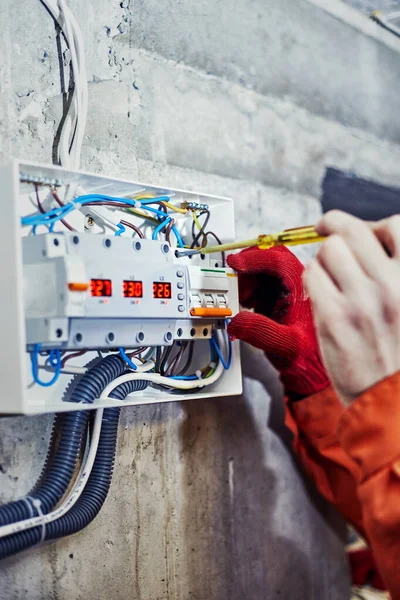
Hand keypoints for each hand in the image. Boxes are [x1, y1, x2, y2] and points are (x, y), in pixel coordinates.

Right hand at [227, 246, 329, 396]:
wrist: (315, 375)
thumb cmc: (309, 360)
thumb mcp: (285, 346)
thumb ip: (260, 332)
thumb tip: (235, 320)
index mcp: (304, 290)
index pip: (279, 260)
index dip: (255, 258)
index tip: (235, 263)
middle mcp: (297, 287)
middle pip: (271, 260)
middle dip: (250, 266)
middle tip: (234, 277)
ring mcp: (288, 293)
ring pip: (265, 272)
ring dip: (248, 278)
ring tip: (241, 296)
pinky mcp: (280, 302)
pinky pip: (262, 286)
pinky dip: (250, 289)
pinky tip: (246, 303)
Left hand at [303, 210, 399, 405]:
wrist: (392, 403)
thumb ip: (398, 274)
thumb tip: (373, 241)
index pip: (396, 226)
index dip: (374, 225)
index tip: (361, 229)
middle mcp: (392, 285)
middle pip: (352, 230)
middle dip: (334, 225)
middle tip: (325, 227)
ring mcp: (361, 301)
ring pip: (328, 250)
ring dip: (324, 258)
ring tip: (330, 275)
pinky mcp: (334, 319)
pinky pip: (312, 276)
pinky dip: (313, 279)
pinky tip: (321, 293)